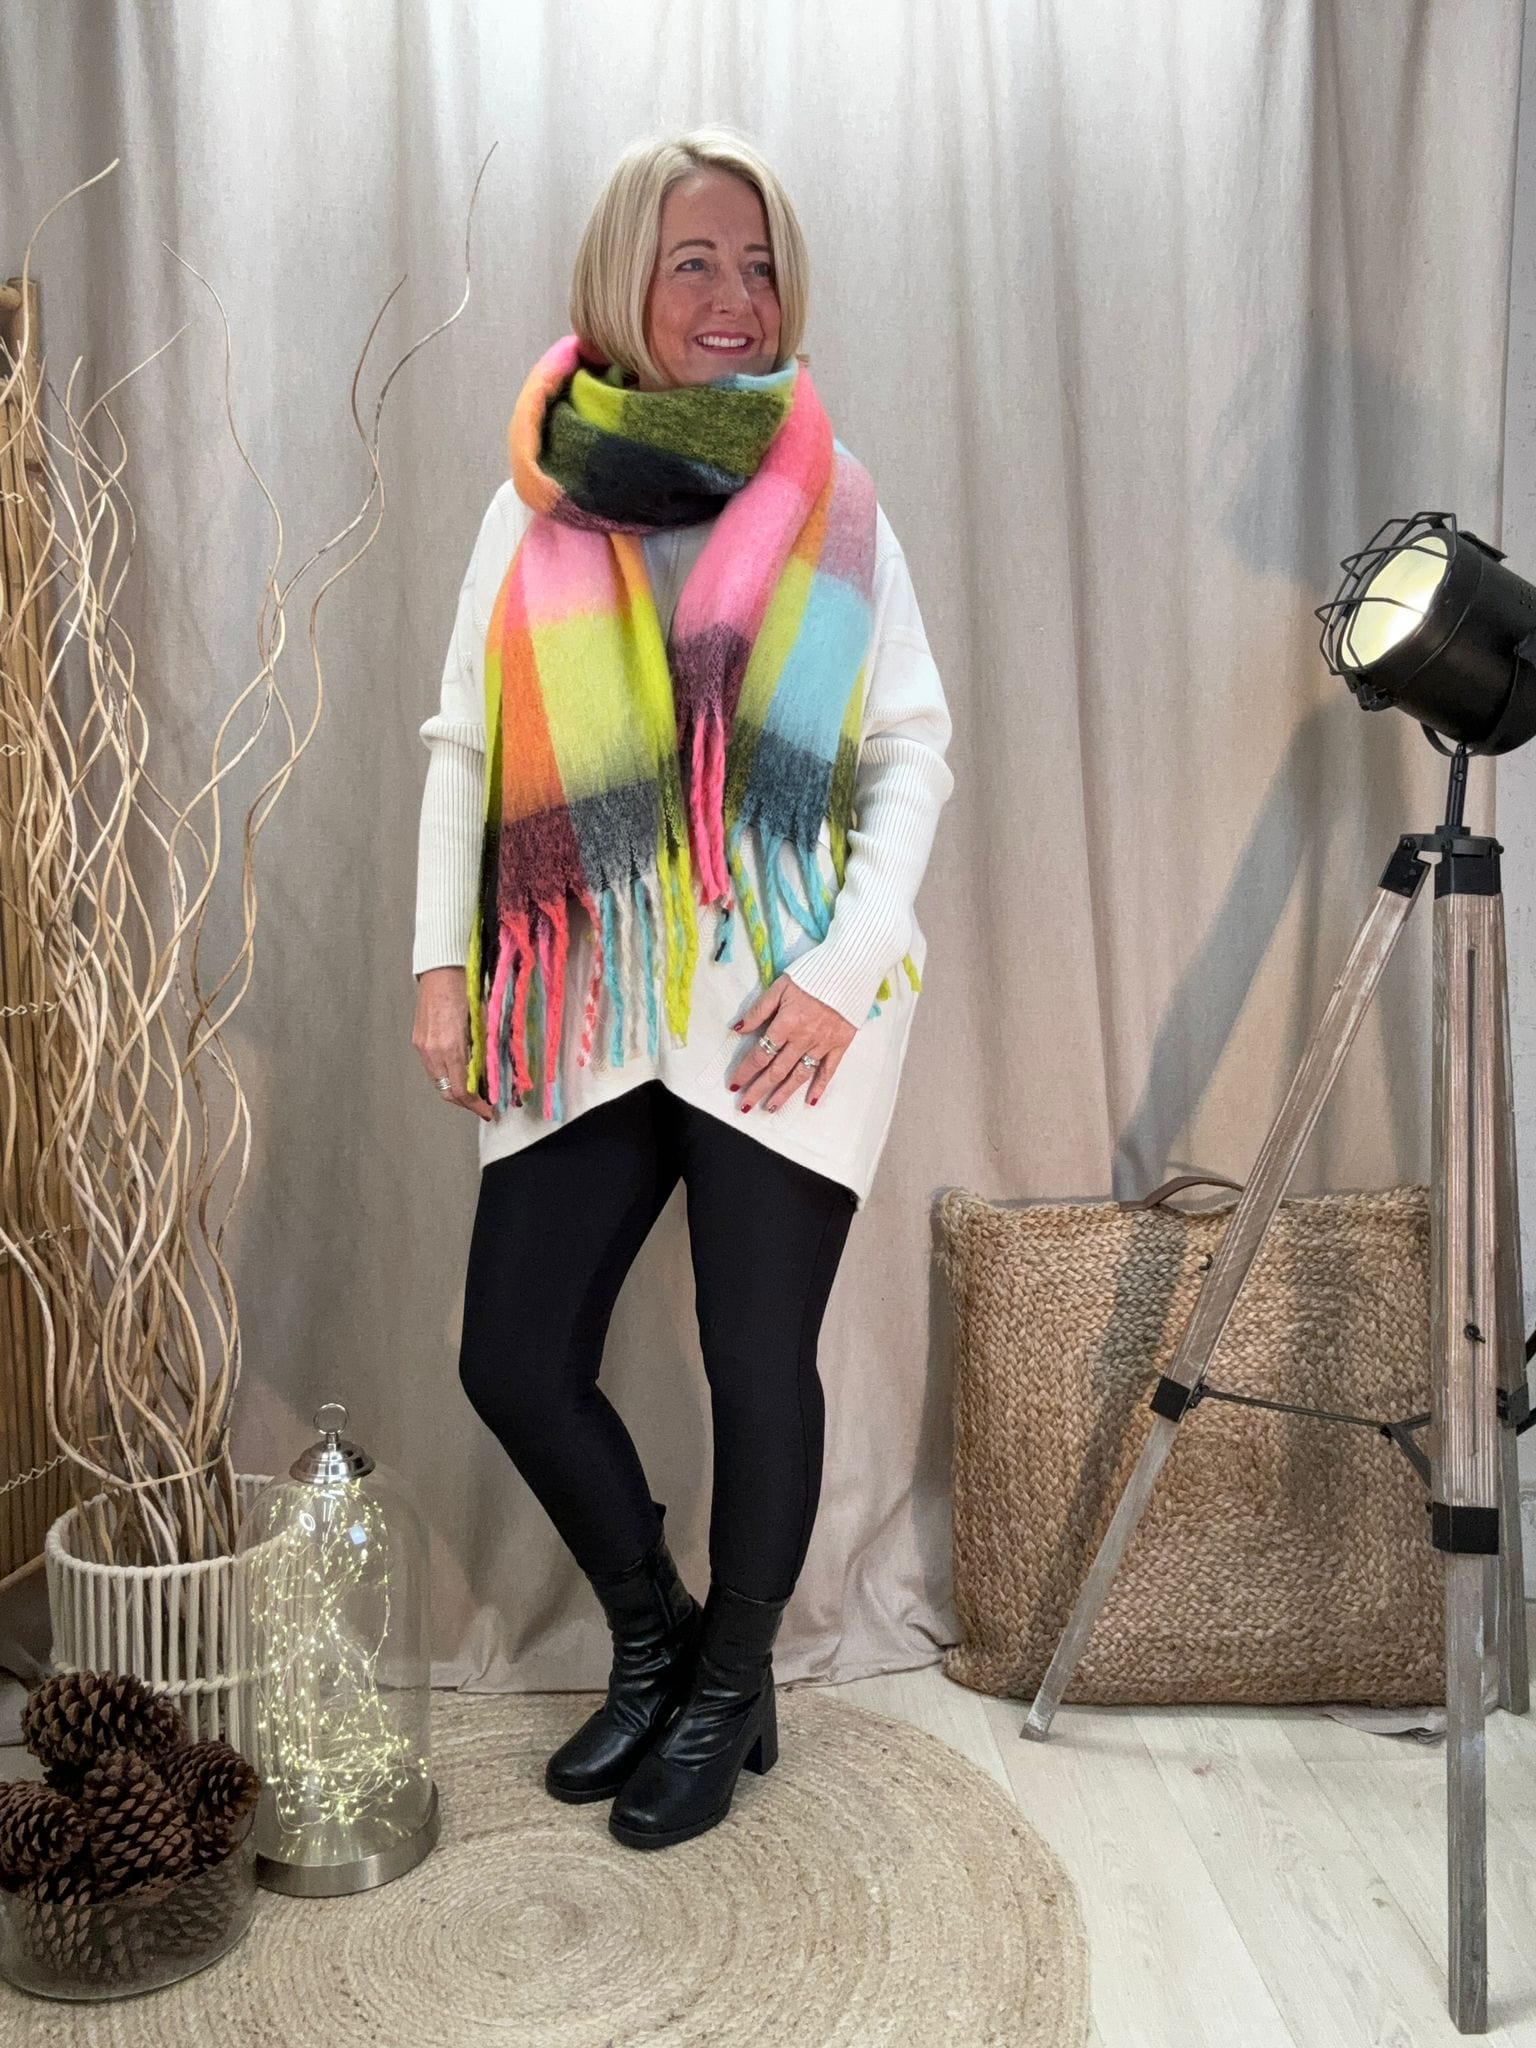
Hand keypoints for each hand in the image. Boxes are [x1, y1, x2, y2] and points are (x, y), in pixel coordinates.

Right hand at [413, 966, 492, 1119]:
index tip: (489, 1112)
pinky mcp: (418, 1042)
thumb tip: (497, 1074)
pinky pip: (433, 1069)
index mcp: (451, 1046)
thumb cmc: (466, 990)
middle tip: (485, 1105)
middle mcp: (433, 1050)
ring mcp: (423, 1047)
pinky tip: (460, 1072)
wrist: (441, 970)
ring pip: (439, 1082)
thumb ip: (488, 1050)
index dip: (477, 1105)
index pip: (462, 1090)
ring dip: (456, 1090)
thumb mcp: (484, 1021)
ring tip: (475, 1089)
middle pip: (448, 1092)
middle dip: (467, 1103)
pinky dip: (447, 1076)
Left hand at [729, 974, 854, 1112]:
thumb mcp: (779, 986)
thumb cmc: (812, 973)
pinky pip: (829, 1069)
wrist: (850, 968)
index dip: (746, 1071)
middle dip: (759, 1089)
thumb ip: (759, 1010)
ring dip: (784, 1093)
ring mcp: (823, 1043)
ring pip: (800, 1074)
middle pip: (777, 1070)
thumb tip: (738, 1029)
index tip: (735, 1084)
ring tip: (771, 1107)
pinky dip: (820, 1086)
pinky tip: (810, 1101)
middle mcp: (803, 1038)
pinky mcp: (841, 1044)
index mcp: (786, 1023)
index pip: (760, 1054)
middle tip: (746, 1106)